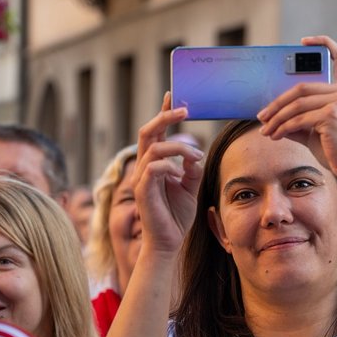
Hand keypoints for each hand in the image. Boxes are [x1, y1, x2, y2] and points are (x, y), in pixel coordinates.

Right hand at [133, 92, 203, 255]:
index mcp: (155, 163)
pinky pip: (153, 168)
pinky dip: (170, 167)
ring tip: (196, 157)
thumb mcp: (190, 186)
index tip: (174, 95)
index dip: (164, 113)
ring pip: (154, 147)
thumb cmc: (177, 215)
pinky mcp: (142, 191)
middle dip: (165, 117)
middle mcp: (144, 167)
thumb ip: (191, 169)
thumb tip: (195, 155)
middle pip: (148, 131)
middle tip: (185, 110)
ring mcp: (141, 178)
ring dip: (178, 147)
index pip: (156, 132)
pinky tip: (181, 175)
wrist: (169, 241)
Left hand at [256, 35, 336, 184]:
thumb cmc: (335, 150)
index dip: (323, 43)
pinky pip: (298, 119)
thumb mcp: (314, 130)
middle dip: (277, 102)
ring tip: (265, 129)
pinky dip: (282, 128)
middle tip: (262, 115)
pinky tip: (274, 136)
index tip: (303, 42)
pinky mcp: (332, 115)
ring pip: (297, 104)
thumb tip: (271, 116)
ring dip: (276, 118)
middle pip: (301, 87)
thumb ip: (298, 119)